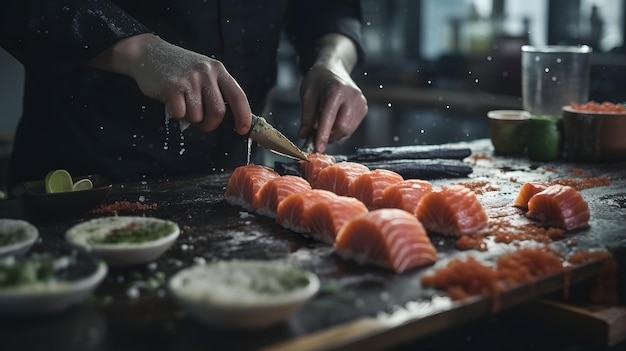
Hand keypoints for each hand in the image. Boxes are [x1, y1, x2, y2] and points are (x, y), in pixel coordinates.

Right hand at [88, 34, 250, 133]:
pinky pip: (180, 114)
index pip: (238, 96)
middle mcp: (206, 73)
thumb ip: (216, 90)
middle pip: (218, 113)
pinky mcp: (173, 87)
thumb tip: (228, 119)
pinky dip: (176, 114)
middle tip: (201, 121)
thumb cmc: (179, 69)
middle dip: (210, 124)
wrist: (148, 54)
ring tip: (183, 104)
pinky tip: (171, 101)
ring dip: (190, 118)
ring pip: (198, 116)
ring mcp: (190, 80)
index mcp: (218, 70)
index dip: (243, 116)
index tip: (243, 129)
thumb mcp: (204, 72)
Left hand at [297, 34, 367, 152]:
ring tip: (325, 125)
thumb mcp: (307, 94)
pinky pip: (352, 127)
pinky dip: (342, 130)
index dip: (322, 136)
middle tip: (316, 136)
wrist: (334, 68)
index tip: (318, 148)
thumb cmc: (319, 79)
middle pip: (342, 128)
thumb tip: (304, 135)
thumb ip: (306, 116)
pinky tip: (334, 121)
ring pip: (348, 130)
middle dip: (328, 137)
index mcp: (336, 90)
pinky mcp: (363, 107)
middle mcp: (351, 96)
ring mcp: (360, 102)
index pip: (329, 119)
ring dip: (334, 135)